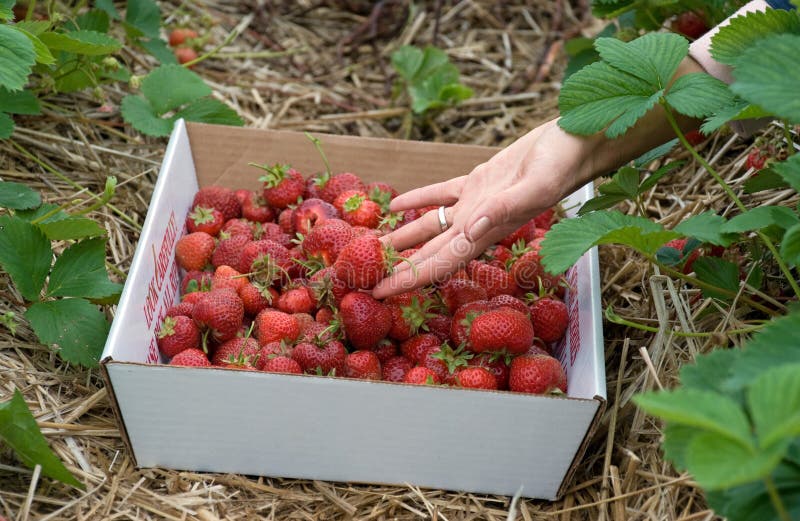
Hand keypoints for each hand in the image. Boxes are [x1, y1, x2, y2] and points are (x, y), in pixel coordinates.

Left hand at [372, 118, 598, 298]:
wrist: (575, 143)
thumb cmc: (562, 165)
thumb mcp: (535, 186)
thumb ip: (505, 209)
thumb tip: (470, 229)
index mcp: (486, 232)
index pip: (439, 264)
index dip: (408, 280)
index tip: (378, 293)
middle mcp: (477, 225)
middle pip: (428, 253)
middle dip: (397, 267)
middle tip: (361, 276)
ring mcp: (476, 204)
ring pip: (430, 227)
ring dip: (402, 238)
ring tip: (371, 247)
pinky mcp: (479, 182)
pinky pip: (440, 195)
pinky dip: (418, 201)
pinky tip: (397, 205)